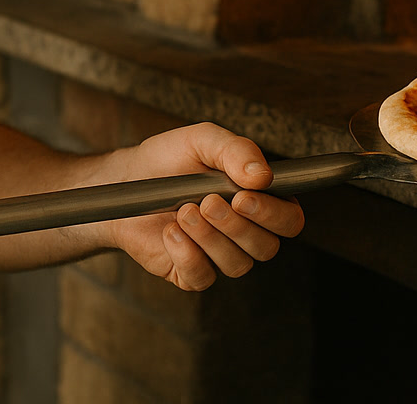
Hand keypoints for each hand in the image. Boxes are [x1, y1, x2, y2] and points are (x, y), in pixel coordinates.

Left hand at [106, 123, 303, 290]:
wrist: (128, 180)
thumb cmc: (171, 159)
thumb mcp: (203, 140)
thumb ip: (237, 150)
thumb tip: (263, 176)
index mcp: (259, 200)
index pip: (289, 220)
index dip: (273, 214)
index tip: (243, 197)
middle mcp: (245, 232)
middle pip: (267, 247)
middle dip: (238, 227)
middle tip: (208, 201)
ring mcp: (219, 255)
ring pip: (237, 264)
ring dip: (210, 238)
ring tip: (184, 211)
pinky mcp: (191, 272)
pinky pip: (202, 277)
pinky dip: (186, 254)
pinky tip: (170, 231)